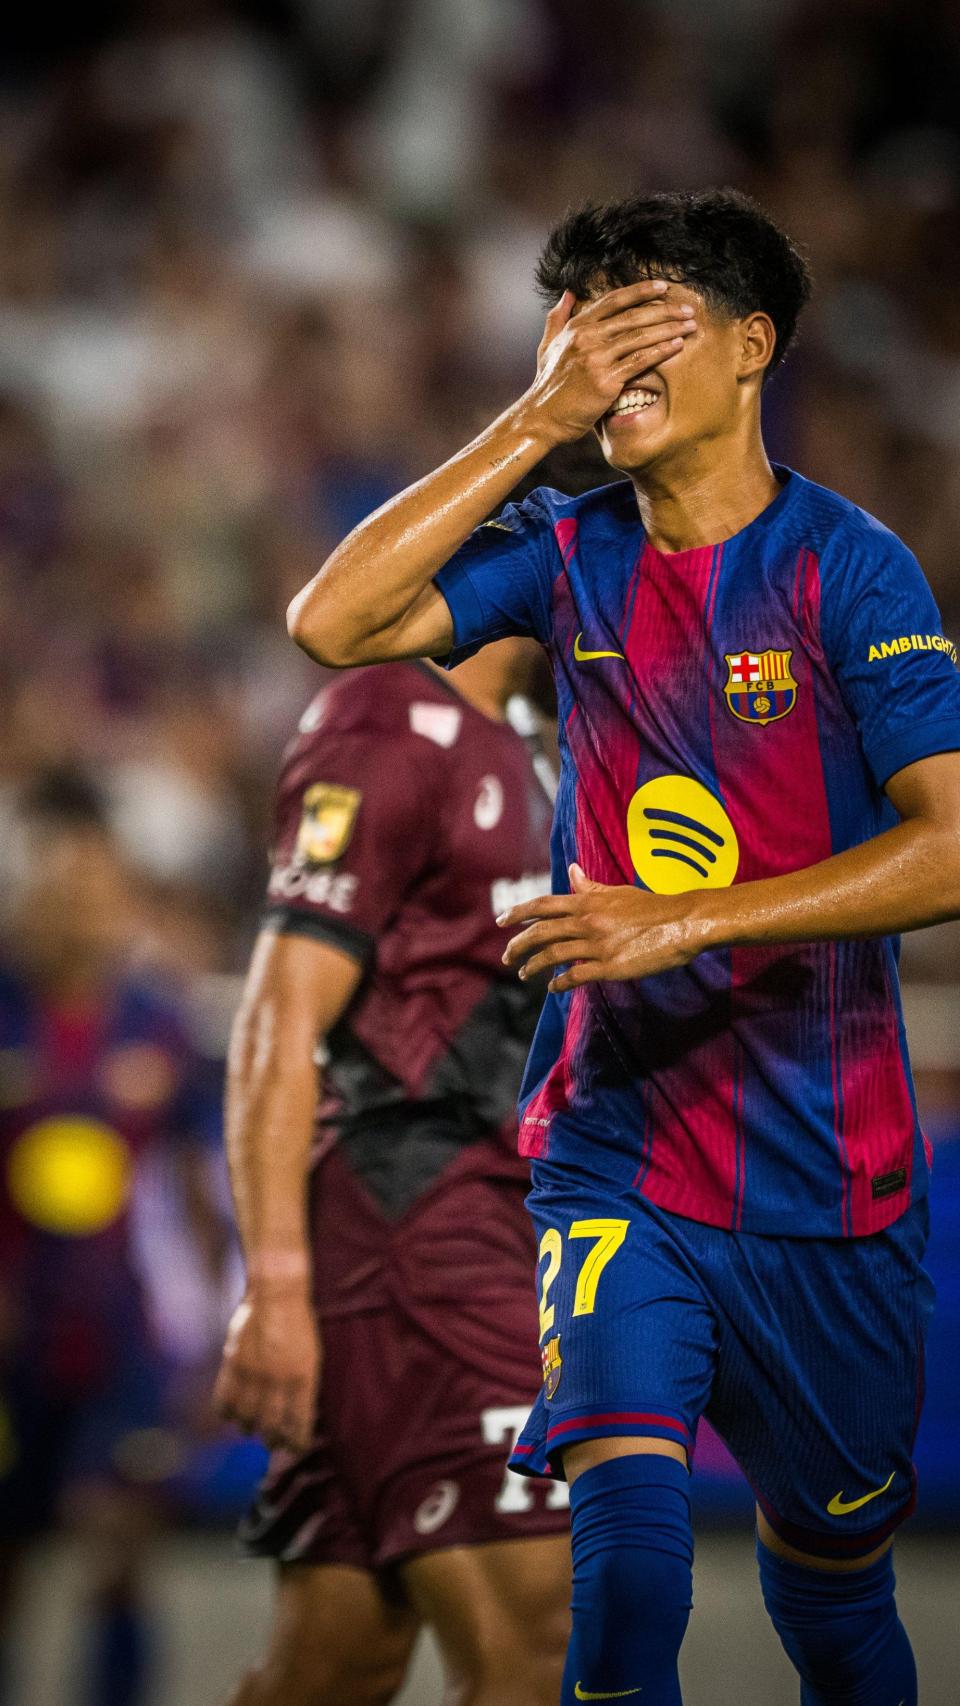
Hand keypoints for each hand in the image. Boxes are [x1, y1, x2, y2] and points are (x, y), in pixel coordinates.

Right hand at [214, 1282, 320, 1453]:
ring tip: (250, 1428)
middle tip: (272, 1443)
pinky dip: (226, 1411)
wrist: (277, 1293)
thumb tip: (296, 1410)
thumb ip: (302, 1383)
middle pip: (272, 1424)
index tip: (295, 1449)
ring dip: (248, 1426)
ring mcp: (254, 1372)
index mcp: (304, 1377)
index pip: (299, 1421)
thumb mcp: (312, 1354)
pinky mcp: (234, 1363)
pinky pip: (225, 1397)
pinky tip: (229, 1415)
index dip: (296, 1440)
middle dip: (272, 1439)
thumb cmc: (300, 1321)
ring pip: (247, 1415)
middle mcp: (278, 1379)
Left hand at [499, 862, 707, 991]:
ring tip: (524, 974)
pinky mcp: (610, 967)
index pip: (543, 905)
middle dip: (518, 945)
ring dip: (533, 966)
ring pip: (553, 956)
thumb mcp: (617, 892)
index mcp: (588, 901)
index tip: (501, 920)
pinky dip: (559, 983)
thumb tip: (571, 871)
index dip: (518, 912)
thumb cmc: (651, 906)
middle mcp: (587, 921)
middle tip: (507, 956)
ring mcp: (598, 945)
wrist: (682, 923)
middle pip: (540, 933)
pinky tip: (552, 988)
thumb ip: (590, 887)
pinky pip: (575, 976)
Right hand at [522, 282, 696, 443]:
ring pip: (640, 337)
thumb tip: (568, 293)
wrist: (541, 418)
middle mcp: (586, 338)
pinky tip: (677, 346)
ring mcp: (595, 358)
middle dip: (664, 310)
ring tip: (690, 326)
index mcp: (576, 326)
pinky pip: (639, 361)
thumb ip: (557, 318)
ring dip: (669, 329)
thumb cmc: (547, 385)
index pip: (613, 301)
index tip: (663, 287)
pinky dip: (660, 352)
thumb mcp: (547, 346)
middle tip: (687, 309)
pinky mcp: (605, 381)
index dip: (640, 291)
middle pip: (633, 316)